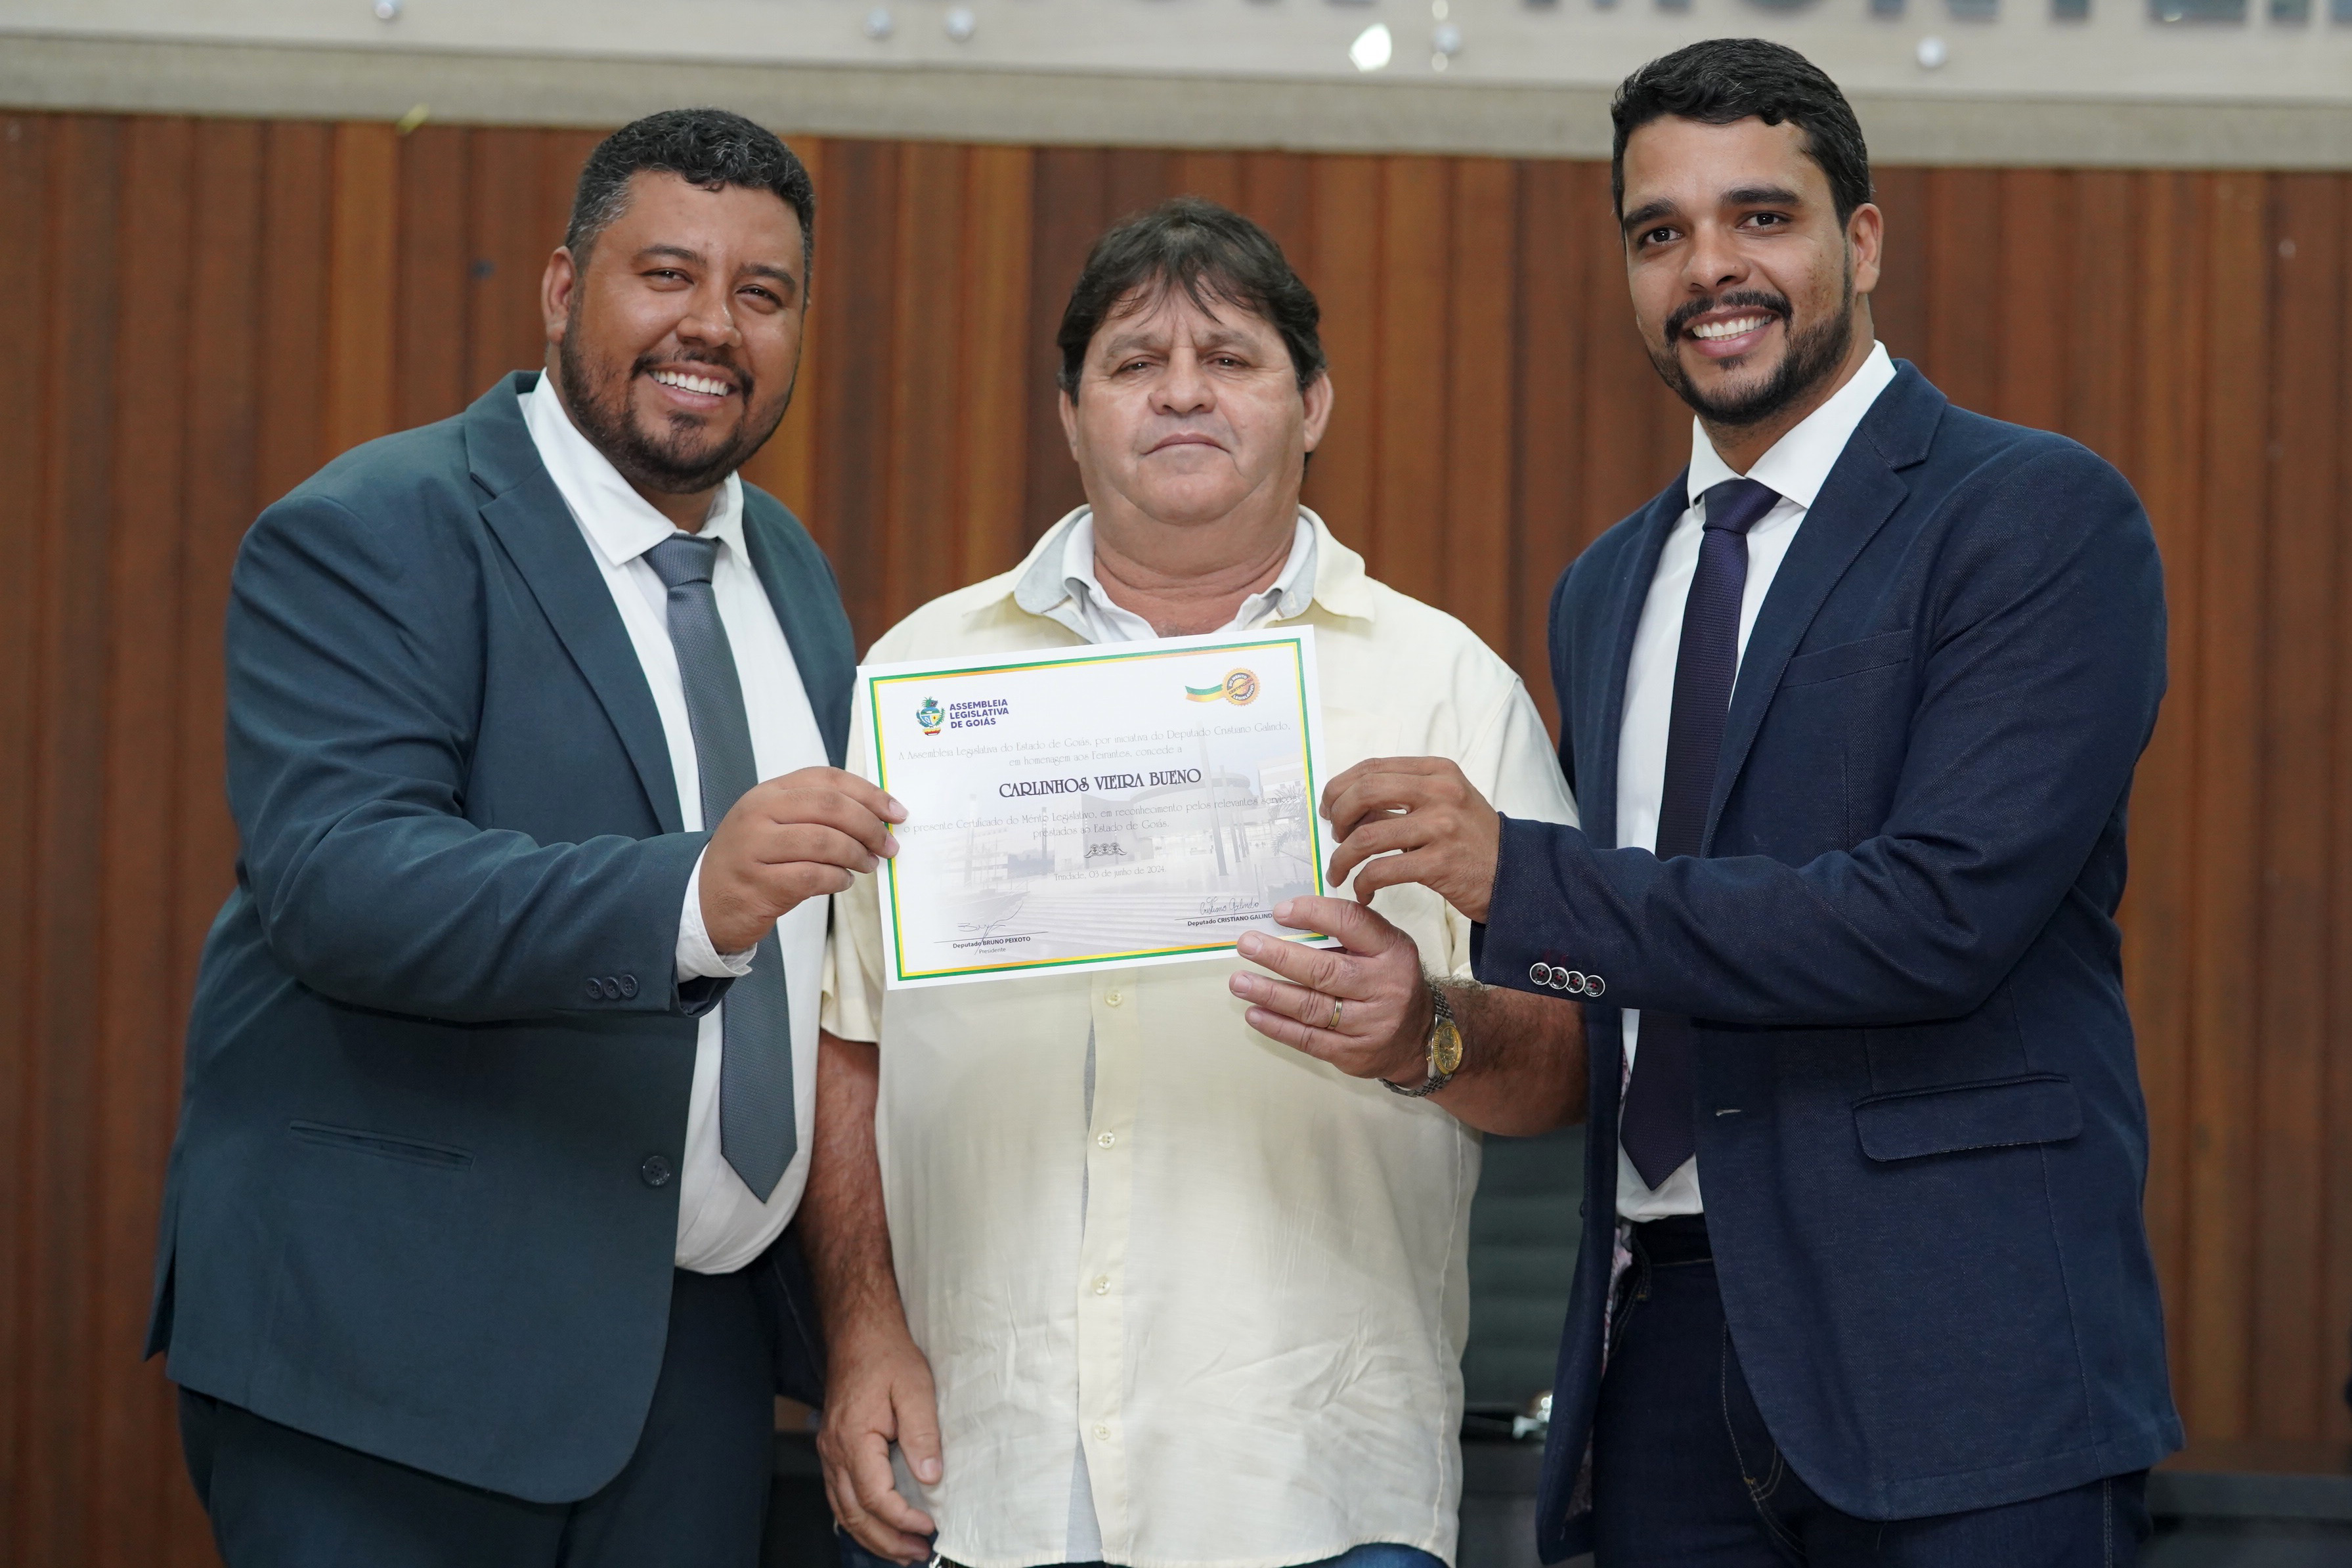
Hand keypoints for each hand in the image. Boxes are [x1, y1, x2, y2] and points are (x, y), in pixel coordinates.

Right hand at [701, 767, 905, 954]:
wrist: (706, 900)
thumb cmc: (753, 859)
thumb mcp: (776, 822)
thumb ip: (818, 812)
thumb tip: (878, 816)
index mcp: (768, 793)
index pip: (827, 779)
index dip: (869, 793)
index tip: (896, 811)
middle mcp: (758, 814)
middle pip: (830, 807)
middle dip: (869, 826)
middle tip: (888, 844)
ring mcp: (755, 849)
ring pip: (824, 842)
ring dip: (857, 854)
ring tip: (868, 864)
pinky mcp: (758, 885)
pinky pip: (813, 877)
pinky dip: (837, 879)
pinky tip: (843, 881)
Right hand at [815, 1324, 942, 1563]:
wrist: (859, 1333)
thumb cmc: (886, 1356)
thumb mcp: (915, 1388)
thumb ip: (922, 1434)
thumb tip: (931, 1477)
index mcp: (853, 1439)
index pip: (876, 1497)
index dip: (903, 1518)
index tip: (929, 1525)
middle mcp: (834, 1451)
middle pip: (855, 1514)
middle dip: (887, 1540)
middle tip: (918, 1552)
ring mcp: (830, 1451)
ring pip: (843, 1510)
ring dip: (871, 1536)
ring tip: (901, 1551)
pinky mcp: (834, 1449)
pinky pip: (839, 1496)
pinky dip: (857, 1519)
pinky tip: (876, 1527)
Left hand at [1230, 897, 1434, 1083]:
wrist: (1419, 1037)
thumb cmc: (1389, 980)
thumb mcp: (1384, 948)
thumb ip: (1347, 933)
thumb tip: (1288, 921)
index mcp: (1392, 951)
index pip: (1351, 923)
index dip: (1313, 914)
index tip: (1280, 912)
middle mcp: (1384, 987)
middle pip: (1325, 971)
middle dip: (1280, 957)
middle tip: (1248, 945)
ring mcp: (1369, 1024)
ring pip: (1312, 1007)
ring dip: (1270, 993)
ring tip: (1240, 982)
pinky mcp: (1353, 1053)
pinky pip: (1309, 1038)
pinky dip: (1277, 1026)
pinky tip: (1255, 1013)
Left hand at [1320, 756, 1501, 922]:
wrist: (1515, 875)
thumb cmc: (1471, 841)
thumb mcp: (1444, 803)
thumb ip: (1403, 797)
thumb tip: (1346, 805)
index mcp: (1437, 771)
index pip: (1373, 767)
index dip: (1340, 786)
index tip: (1328, 807)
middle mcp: (1440, 792)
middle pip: (1364, 792)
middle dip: (1337, 816)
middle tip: (1333, 838)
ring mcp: (1441, 826)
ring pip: (1367, 836)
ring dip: (1342, 858)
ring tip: (1338, 872)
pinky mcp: (1440, 862)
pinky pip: (1382, 870)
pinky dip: (1363, 883)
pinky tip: (1364, 892)